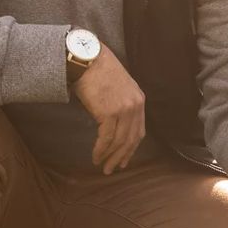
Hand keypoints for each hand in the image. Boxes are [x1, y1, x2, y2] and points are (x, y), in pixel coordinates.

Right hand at [73, 48, 145, 174]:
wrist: (88, 59)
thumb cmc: (98, 71)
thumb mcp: (119, 87)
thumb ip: (122, 104)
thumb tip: (114, 125)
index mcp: (139, 100)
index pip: (139, 131)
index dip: (132, 148)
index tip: (125, 159)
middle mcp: (135, 106)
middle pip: (131, 139)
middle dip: (122, 157)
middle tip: (113, 169)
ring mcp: (124, 110)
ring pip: (119, 142)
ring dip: (110, 157)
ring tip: (103, 166)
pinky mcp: (109, 113)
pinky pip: (106, 138)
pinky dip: (101, 150)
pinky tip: (96, 156)